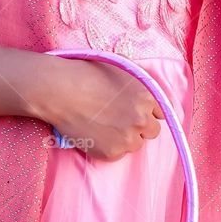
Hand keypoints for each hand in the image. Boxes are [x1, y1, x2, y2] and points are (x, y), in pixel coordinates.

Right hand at [33, 58, 163, 160]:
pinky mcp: (112, 153)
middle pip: (152, 132)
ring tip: (104, 126)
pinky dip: (109, 147)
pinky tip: (95, 134)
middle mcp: (142, 119)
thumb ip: (139, 82)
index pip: (161, 113)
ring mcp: (127, 138)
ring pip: (135, 144)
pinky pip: (118, 154)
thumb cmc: (86, 74)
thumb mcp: (121, 67)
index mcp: (147, 97)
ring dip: (125, 138)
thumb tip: (144, 93)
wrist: (59, 91)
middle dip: (139, 126)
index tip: (134, 111)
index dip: (147, 111)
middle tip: (118, 120)